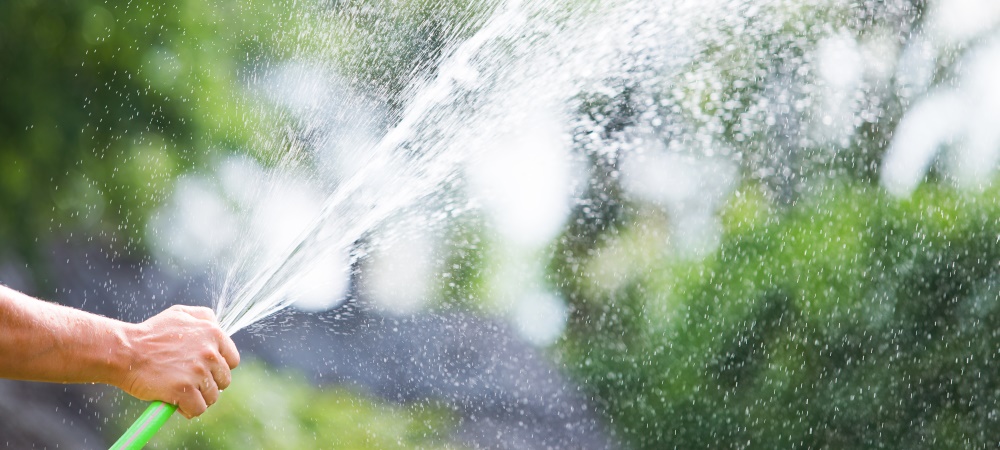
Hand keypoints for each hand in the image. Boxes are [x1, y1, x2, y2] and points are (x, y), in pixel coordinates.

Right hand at [113, 305, 239, 418]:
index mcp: (213, 334)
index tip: (204, 370)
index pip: (233, 360)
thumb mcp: (180, 313)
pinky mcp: (184, 390)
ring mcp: (197, 372)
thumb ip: (204, 316)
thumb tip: (219, 324)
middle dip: (208, 384)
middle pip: (224, 380)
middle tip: (188, 381)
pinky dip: (188, 410)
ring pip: (212, 397)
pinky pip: (198, 409)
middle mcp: (210, 352)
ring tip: (180, 390)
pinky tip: (176, 402)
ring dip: (197, 398)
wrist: (124, 352)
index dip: (218, 368)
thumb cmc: (150, 334)